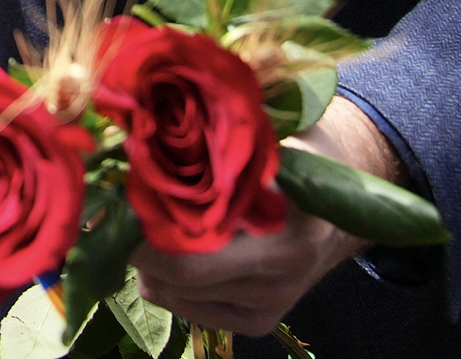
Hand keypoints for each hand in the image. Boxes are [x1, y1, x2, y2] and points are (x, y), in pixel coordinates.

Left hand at [131, 100, 395, 334]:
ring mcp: (268, 308)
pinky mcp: (257, 322)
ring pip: (173, 294)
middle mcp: (276, 285)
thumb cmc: (300, 157)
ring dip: (147, 259)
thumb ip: (212, 151)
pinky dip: (167, 278)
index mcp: (283, 242)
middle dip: (135, 242)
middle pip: (175, 279)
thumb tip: (139, 137)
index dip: (141, 231)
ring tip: (143, 217)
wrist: (345, 203)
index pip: (188, 259)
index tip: (115, 197)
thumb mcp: (265, 144)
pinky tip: (174, 245)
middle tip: (114, 205)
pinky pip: (186, 306)